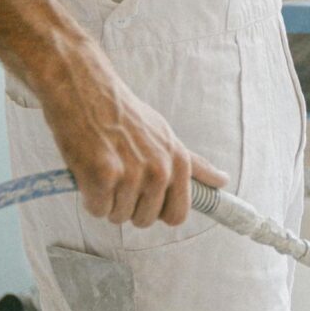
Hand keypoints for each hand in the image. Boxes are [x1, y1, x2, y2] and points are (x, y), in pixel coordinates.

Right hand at [30, 38, 227, 227]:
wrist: (87, 90)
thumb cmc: (125, 114)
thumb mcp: (167, 136)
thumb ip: (194, 164)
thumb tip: (222, 181)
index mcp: (178, 162)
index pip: (178, 215)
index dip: (157, 212)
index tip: (145, 198)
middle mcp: (160, 171)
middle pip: (144, 220)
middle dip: (128, 207)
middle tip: (118, 177)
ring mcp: (132, 175)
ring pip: (118, 217)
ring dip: (107, 200)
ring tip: (104, 169)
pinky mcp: (104, 176)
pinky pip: (97, 210)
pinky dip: (89, 196)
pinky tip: (89, 171)